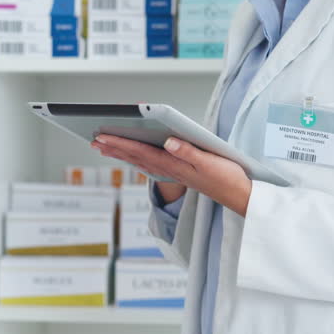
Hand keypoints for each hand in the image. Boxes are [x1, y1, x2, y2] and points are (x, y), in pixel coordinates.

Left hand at [92, 134, 251, 216]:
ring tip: (104, 147)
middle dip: (114, 148)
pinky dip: (136, 158)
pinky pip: (150, 165)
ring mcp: (173, 173)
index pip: (140, 151)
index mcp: (174, 165)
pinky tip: (131, 157)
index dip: (120, 143)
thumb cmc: (228, 177)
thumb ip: (188, 151)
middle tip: (94, 140)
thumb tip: (168, 141)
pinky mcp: (179, 174)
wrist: (239, 196)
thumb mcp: (210, 161)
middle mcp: (169, 170)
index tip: (101, 137)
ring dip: (122, 153)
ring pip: (140, 161)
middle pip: (135, 156)